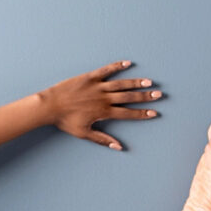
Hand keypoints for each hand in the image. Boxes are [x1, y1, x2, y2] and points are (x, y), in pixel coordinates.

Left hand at [39, 60, 161, 150]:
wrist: (51, 106)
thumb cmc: (65, 121)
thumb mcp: (84, 133)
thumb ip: (102, 139)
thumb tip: (118, 146)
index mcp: (103, 112)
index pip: (127, 114)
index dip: (142, 114)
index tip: (154, 113)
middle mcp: (104, 98)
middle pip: (129, 97)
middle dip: (145, 97)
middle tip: (159, 95)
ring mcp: (98, 86)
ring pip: (121, 83)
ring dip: (136, 82)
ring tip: (149, 82)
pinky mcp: (90, 77)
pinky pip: (107, 70)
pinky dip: (117, 66)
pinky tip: (128, 63)